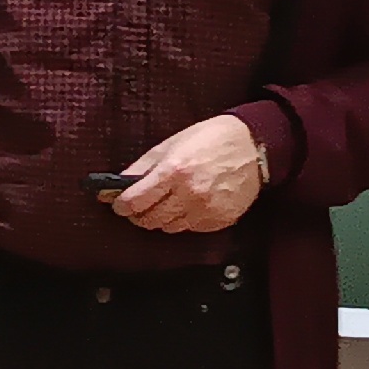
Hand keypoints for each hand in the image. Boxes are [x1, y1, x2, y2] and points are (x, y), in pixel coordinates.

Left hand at [109, 115, 262, 233]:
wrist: (252, 146)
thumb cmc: (207, 140)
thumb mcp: (168, 145)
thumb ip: (140, 167)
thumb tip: (116, 184)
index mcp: (173, 171)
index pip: (136, 201)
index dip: (121, 206)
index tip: (117, 205)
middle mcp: (190, 194)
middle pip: (151, 219)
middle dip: (138, 215)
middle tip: (136, 207)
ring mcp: (207, 209)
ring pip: (170, 227)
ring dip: (160, 219)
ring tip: (160, 205)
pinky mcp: (222, 220)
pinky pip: (192, 229)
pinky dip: (183, 221)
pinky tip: (184, 207)